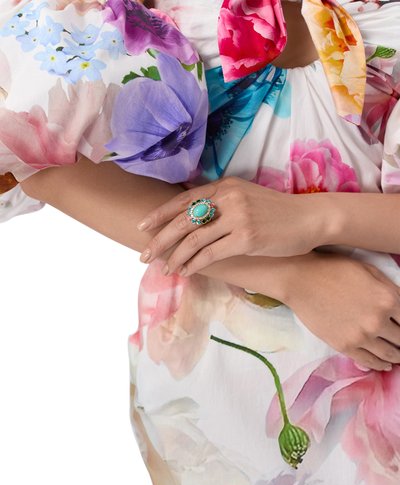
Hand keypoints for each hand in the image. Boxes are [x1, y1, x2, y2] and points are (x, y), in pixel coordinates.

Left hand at [136, 176, 327, 275]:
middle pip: (183, 220)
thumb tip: (193, 210)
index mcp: (225, 186)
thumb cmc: (277, 212)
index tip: (142, 226)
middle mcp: (228, 198)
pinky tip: (185, 272)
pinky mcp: (246, 238)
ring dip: (175, 257)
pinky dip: (194, 264)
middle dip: (160, 240)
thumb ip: (221, 199)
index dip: (160, 214)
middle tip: (144, 255)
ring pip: (194, 239)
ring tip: (165, 270)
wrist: (310, 219)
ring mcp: (238, 217)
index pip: (183, 200)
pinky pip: (211, 254)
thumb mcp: (246, 195)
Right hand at [284, 251, 399, 370]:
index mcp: (388, 298)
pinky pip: (369, 361)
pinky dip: (380, 365)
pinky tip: (385, 365)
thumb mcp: (370, 271)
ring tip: (398, 356)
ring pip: (389, 353)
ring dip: (397, 356)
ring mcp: (361, 336)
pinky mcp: (344, 345)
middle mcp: (378, 320)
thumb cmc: (334, 269)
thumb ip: (391, 290)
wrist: (301, 280)